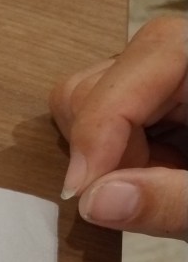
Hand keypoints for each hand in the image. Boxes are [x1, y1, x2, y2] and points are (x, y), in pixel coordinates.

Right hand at [49, 16, 187, 238]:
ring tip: (157, 186)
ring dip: (106, 159)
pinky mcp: (160, 108)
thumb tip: (96, 201)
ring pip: (88, 104)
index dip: (98, 134)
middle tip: (138, 194)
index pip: (134, 72)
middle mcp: (187, 59)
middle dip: (101, 148)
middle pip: (98, 84)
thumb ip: (171, 202)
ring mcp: (170, 82)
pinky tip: (155, 179)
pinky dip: (113, 163)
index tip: (83, 196)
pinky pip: (105, 126)